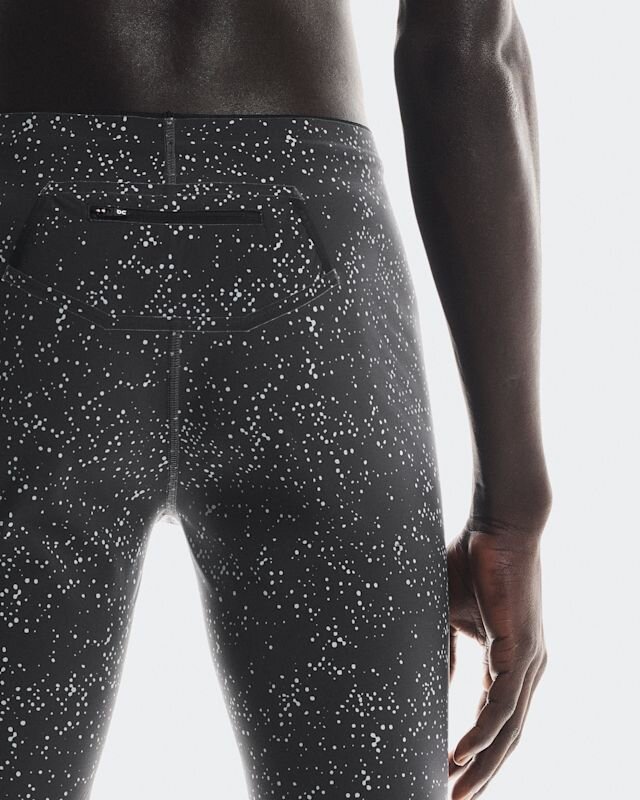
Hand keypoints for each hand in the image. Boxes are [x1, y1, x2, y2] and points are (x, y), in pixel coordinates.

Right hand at [447, 524, 546, 798]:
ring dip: (481, 764)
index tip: (450, 776)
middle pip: (506, 737)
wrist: (497, 525)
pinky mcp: (522, 649)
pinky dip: (482, 732)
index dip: (476, 752)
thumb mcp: (451, 617)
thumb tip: (432, 688)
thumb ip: (445, 653)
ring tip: (456, 792)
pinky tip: (461, 754)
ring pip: (507, 729)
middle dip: (481, 773)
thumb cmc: (472, 563)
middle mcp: (525, 669)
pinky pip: (502, 703)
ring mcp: (528, 661)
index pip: (495, 720)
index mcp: (509, 661)